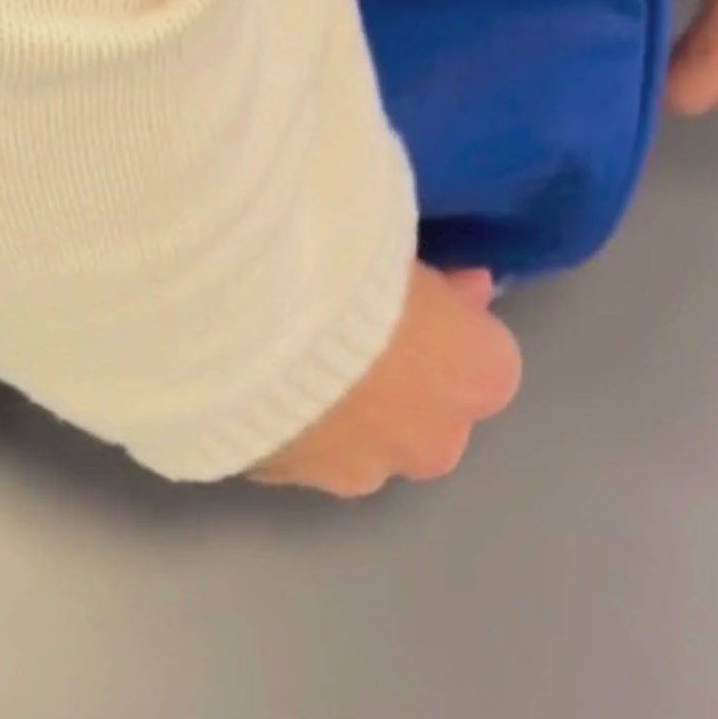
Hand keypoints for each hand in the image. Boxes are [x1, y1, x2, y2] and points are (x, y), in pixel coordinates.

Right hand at [249, 263, 521, 496]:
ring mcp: (355, 471)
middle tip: (338, 325)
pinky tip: (241, 373)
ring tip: (276, 349)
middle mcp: (430, 442)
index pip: (481, 354)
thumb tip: (468, 289)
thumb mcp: (402, 238)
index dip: (444, 323)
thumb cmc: (338, 264)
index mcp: (477, 376)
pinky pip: (293, 446)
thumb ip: (439, 280)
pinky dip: (278, 417)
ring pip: (357, 438)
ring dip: (333, 406)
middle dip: (393, 381)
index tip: (406, 291)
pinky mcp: (283, 481)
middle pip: (422, 412)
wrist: (236, 322)